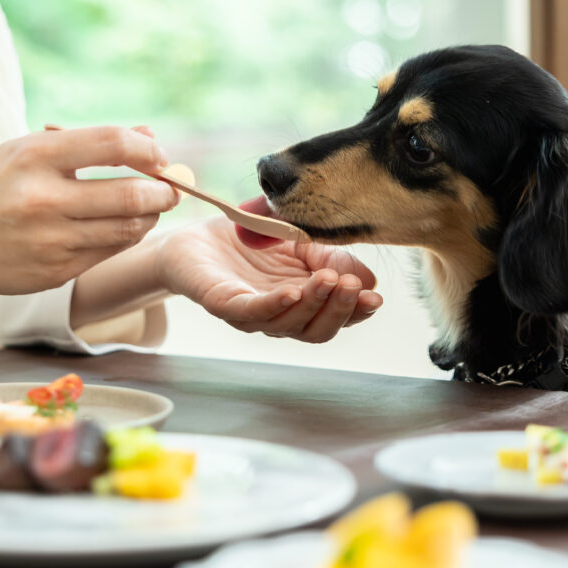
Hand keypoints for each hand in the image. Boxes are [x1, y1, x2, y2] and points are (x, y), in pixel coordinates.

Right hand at [0, 125, 179, 295]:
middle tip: (173, 187)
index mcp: (34, 157)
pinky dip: (124, 238)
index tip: (159, 154)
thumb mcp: (27, 151)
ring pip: (127, 229)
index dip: (148, 149)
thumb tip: (149, 137)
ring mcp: (49, 241)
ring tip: (151, 206)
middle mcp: (43, 199)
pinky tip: (121, 227)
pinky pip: (108, 253)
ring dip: (149, 217)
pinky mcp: (54, 273)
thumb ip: (88, 143)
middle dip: (164, 191)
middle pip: (130, 194)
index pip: (112, 144)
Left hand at [157, 217, 381, 342]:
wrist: (192, 238)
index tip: (375, 297)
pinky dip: (274, 304)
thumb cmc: (247, 244)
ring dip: (313, 304)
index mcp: (301, 304)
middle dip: (339, 310)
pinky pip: (250, 311)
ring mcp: (250, 314)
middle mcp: (279, 317)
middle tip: (352, 286)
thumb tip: (368, 280)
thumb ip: (330, 257)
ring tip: (329, 281)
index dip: (356, 311)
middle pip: (316, 330)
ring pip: (287, 324)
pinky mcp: (222, 304)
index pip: (335, 317)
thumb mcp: (300, 242)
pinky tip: (291, 291)